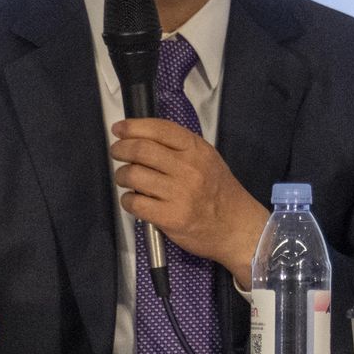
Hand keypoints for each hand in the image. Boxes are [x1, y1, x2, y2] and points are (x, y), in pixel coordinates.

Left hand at [111, 118, 267, 286]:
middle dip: (121, 149)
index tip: (119, 130)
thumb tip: (141, 137)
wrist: (236, 227)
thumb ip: (180, 148)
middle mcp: (189, 168)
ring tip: (127, 179)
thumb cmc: (219, 192)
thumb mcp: (208, 160)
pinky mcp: (171, 217)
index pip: (160, 129)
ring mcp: (180, 193)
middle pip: (141, 150)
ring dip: (122, 176)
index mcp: (197, 150)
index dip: (133, 127)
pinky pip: (135, 203)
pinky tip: (135, 201)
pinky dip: (128, 200)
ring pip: (133, 175)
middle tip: (117, 153)